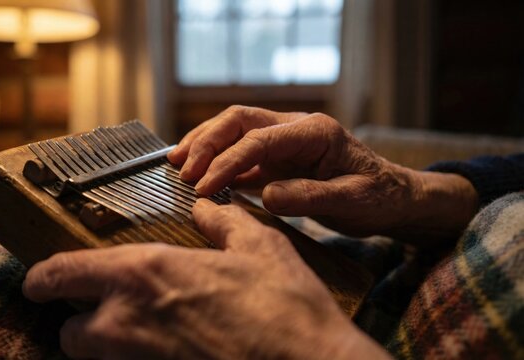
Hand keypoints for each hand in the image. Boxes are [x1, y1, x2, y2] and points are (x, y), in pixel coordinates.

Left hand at [23, 199, 387, 358]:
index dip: (42, 279)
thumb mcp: (260, 247)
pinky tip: (165, 350)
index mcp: (146, 272)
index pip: (63, 274)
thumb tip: (208, 209)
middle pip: (71, 333)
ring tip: (138, 335)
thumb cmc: (286, 307)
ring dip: (104, 349)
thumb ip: (224, 223)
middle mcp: (129, 320)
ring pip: (94, 359)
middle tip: (105, 314)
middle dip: (82, 324)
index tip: (37, 283)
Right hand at [168, 106, 477, 241]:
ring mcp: (284, 142)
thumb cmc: (378, 197)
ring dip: (205, 144)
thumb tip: (266, 196)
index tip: (205, 187)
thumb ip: (309, 197)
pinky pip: (241, 154)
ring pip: (235, 131)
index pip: (259, 138)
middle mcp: (294, 129)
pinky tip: (198, 175)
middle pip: (239, 121)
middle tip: (182, 171)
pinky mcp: (278, 159)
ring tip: (176, 163)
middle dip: (207, 142)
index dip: (227, 161)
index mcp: (314, 131)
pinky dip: (217, 162)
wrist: (392, 197)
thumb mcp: (351, 201)